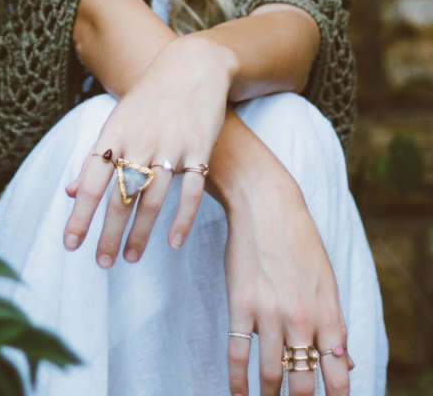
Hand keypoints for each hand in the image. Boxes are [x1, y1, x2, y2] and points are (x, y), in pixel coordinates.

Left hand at [63, 35, 236, 266]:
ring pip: (152, 199)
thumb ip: (94, 160)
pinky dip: (182, 219)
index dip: (79, 216)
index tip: (70, 245)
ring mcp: (169, 146)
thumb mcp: (115, 124)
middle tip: (101, 263)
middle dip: (108, 234)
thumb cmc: (147, 100)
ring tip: (131, 258)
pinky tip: (174, 243)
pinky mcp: (199, 149)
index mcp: (113, 136)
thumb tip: (69, 193)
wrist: (191, 67)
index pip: (90, 184)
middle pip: (119, 197)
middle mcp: (138, 143)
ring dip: (140, 233)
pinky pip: (191, 191)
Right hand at [224, 164, 353, 395]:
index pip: (337, 370)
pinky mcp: (241, 305)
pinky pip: (239, 353)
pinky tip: (238, 393)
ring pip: (272, 372)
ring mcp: (270, 313)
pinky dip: (238, 380)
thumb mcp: (326, 280)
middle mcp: (303, 318)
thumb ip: (333, 323)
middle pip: (304, 379)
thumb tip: (345, 361)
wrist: (265, 206)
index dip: (335, 395)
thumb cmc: (298, 240)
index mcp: (328, 312)